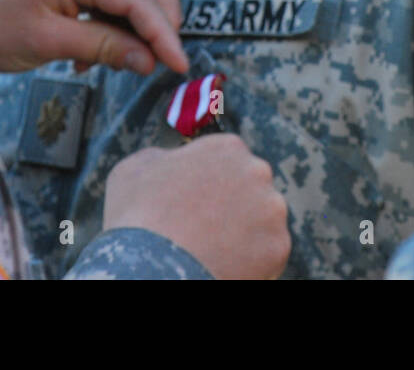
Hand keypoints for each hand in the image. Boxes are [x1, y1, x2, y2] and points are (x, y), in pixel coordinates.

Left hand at [0, 0, 185, 75]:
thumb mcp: (47, 43)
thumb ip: (104, 48)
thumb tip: (150, 61)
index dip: (163, 33)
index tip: (180, 66)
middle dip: (164, 18)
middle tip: (166, 60)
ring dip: (144, 16)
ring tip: (132, 57)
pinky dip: (122, 13)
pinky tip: (102, 48)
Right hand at [102, 135, 290, 279]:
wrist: (152, 266)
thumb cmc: (138, 215)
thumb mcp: (135, 169)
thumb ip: (163, 158)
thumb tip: (170, 161)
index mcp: (226, 147)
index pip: (229, 161)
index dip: (212, 184)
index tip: (197, 204)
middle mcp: (257, 170)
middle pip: (252, 189)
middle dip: (235, 207)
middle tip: (208, 230)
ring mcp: (272, 209)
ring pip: (263, 222)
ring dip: (247, 234)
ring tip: (214, 252)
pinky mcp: (278, 246)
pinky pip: (268, 255)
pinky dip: (252, 263)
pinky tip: (224, 267)